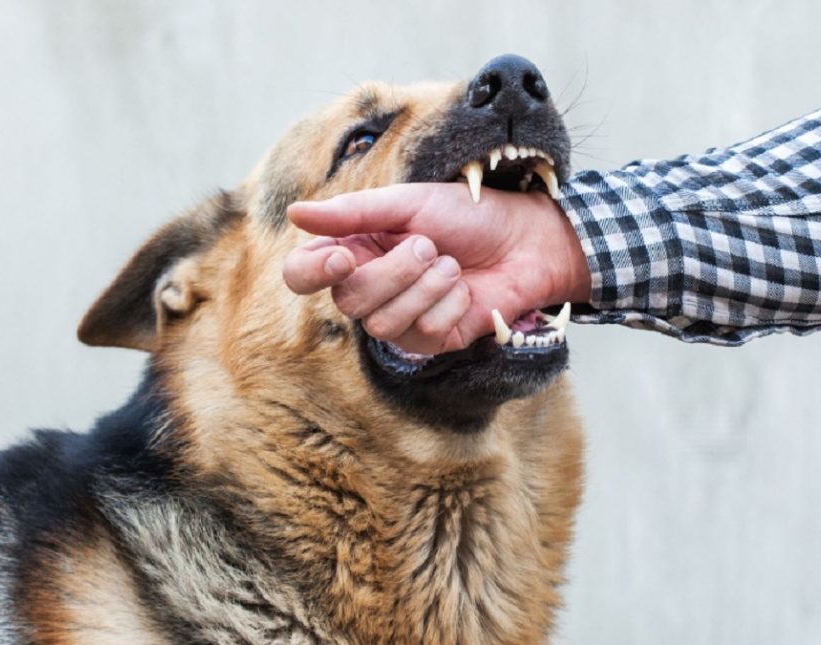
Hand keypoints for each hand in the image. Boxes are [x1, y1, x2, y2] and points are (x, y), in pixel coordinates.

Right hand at [282, 183, 590, 354]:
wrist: (525, 240)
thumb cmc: (467, 215)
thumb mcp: (408, 203)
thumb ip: (353, 212)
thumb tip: (295, 213)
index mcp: (354, 250)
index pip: (303, 274)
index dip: (312, 273)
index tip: (344, 256)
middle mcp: (369, 288)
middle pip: (348, 300)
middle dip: (393, 272)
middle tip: (429, 246)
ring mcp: (399, 318)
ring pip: (382, 323)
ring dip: (425, 289)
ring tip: (451, 266)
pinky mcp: (431, 341)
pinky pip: (422, 334)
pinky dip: (449, 306)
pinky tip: (466, 291)